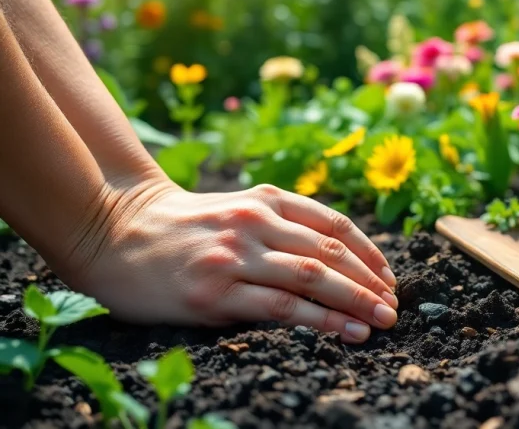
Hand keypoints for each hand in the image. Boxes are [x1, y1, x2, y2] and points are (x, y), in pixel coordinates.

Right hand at [56, 179, 398, 343]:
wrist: (113, 230)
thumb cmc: (185, 226)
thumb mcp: (239, 208)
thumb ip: (284, 225)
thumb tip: (342, 262)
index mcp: (268, 199)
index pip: (335, 226)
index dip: (370, 254)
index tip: (390, 279)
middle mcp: (256, 222)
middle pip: (330, 254)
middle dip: (371, 282)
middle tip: (394, 307)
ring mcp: (235, 256)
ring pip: (312, 279)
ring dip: (355, 302)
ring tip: (380, 321)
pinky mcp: (214, 292)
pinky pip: (280, 307)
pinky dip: (319, 320)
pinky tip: (344, 331)